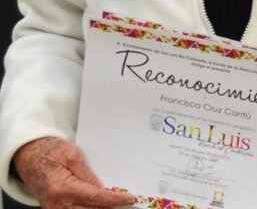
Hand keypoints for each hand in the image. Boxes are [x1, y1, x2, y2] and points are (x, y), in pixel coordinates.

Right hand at [12, 137, 135, 207]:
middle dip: (109, 208)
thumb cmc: (50, 151)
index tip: (130, 198)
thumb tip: (104, 189)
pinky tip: (101, 204)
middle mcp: (56, 203)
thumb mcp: (73, 155)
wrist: (29, 156)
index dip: (114, 200)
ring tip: (117, 203)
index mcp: (61, 188)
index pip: (95, 198)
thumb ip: (88, 175)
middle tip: (127, 203)